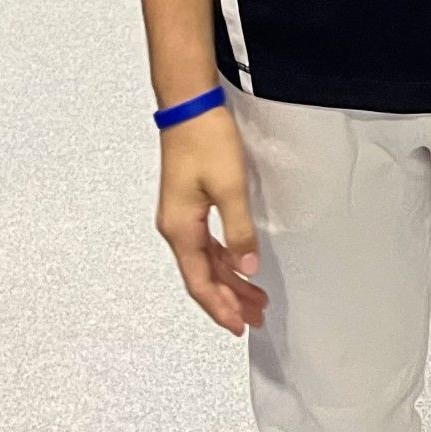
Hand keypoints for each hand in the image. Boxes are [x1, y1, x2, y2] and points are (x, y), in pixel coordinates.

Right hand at [156, 106, 267, 336]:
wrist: (189, 106)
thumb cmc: (205, 140)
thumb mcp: (230, 188)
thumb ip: (239, 232)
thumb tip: (246, 268)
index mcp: (180, 229)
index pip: (200, 282)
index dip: (220, 307)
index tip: (239, 325)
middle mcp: (175, 227)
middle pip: (202, 276)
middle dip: (228, 299)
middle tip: (255, 317)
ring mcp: (180, 216)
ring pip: (205, 261)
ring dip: (228, 280)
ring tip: (254, 297)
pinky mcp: (187, 204)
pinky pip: (206, 243)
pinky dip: (224, 258)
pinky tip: (239, 265)